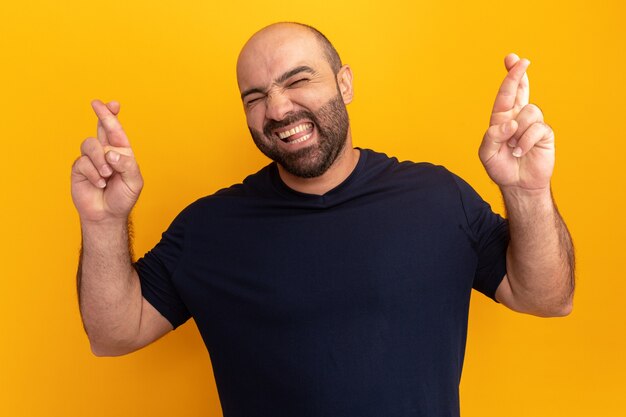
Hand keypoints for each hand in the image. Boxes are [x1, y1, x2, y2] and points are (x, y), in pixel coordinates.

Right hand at [71, 100, 142, 223]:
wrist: (107, 215)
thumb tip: (111, 153)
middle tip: (97, 104)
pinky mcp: (79, 168)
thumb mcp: (134, 182)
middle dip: (101, 114)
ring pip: (90, 144)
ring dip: (100, 159)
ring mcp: (91, 159)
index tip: (113, 103)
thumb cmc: (123, 197)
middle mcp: (105, 152)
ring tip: (107, 175)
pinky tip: (99, 183)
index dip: (113, 115)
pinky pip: (83, 162)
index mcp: (121, 152)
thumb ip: (127, 165)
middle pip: (101, 128)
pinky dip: (93, 173)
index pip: (116, 131)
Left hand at [479, 54, 554, 190]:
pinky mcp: (544, 133)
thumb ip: (492, 136)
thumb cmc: (501, 168)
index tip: (512, 59)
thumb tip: (510, 122)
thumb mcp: (487, 154)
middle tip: (523, 60)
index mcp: (501, 118)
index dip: (510, 76)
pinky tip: (521, 152)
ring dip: (518, 132)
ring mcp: (532, 124)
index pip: (505, 94)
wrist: (518, 184)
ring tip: (513, 148)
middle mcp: (517, 117)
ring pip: (529, 112)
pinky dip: (525, 141)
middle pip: (521, 90)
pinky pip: (536, 128)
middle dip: (519, 74)